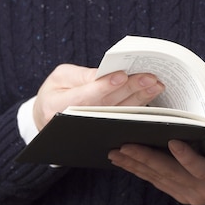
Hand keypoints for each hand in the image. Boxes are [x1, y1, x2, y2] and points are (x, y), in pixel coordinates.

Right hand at [33, 64, 164, 130]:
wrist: (49, 118)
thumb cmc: (55, 91)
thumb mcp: (60, 77)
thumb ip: (81, 76)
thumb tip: (106, 74)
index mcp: (56, 106)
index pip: (84, 97)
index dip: (104, 87)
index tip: (122, 76)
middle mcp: (74, 122)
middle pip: (107, 106)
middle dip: (130, 90)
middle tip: (149, 78)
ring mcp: (90, 130)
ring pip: (119, 113)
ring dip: (140, 98)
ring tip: (155, 84)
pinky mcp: (104, 131)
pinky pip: (123, 118)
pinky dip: (138, 105)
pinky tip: (151, 94)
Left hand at [108, 134, 204, 204]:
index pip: (200, 169)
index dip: (186, 157)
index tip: (172, 141)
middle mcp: (201, 190)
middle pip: (169, 173)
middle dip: (144, 158)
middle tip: (123, 145)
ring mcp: (189, 194)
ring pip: (158, 178)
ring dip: (135, 165)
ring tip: (115, 153)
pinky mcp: (183, 194)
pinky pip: (158, 182)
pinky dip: (141, 172)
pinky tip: (126, 163)